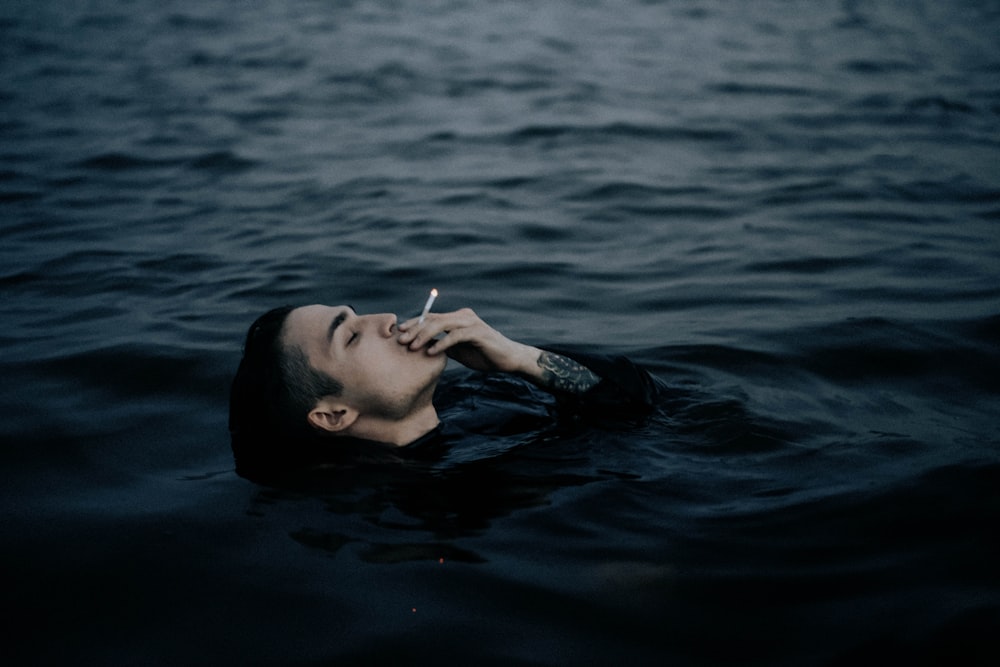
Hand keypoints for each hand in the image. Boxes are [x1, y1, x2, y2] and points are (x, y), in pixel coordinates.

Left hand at [397, 308, 538, 373]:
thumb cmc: (483, 355)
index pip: (431, 317)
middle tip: (401, 340)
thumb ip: (443, 345)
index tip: (400, 333)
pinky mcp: (478, 332)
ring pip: (442, 324)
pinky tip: (431, 352)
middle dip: (415, 329)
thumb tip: (423, 347)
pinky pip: (455, 336)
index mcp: (457, 318)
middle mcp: (463, 316)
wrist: (508, 360)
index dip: (414, 324)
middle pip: (433, 318)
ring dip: (425, 335)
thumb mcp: (458, 350)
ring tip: (412, 347)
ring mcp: (471, 322)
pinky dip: (442, 343)